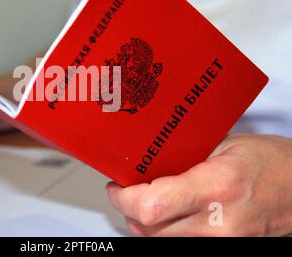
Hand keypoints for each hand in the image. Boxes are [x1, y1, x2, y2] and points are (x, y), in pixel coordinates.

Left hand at [106, 134, 291, 235]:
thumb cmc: (274, 164)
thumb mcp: (227, 144)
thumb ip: (185, 152)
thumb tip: (147, 157)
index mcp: (216, 186)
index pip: (151, 205)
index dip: (124, 196)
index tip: (118, 184)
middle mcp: (218, 222)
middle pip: (148, 228)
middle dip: (128, 208)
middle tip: (126, 188)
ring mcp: (221, 242)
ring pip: (158, 241)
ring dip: (143, 221)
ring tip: (146, 197)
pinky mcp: (223, 249)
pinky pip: (176, 244)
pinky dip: (163, 230)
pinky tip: (167, 212)